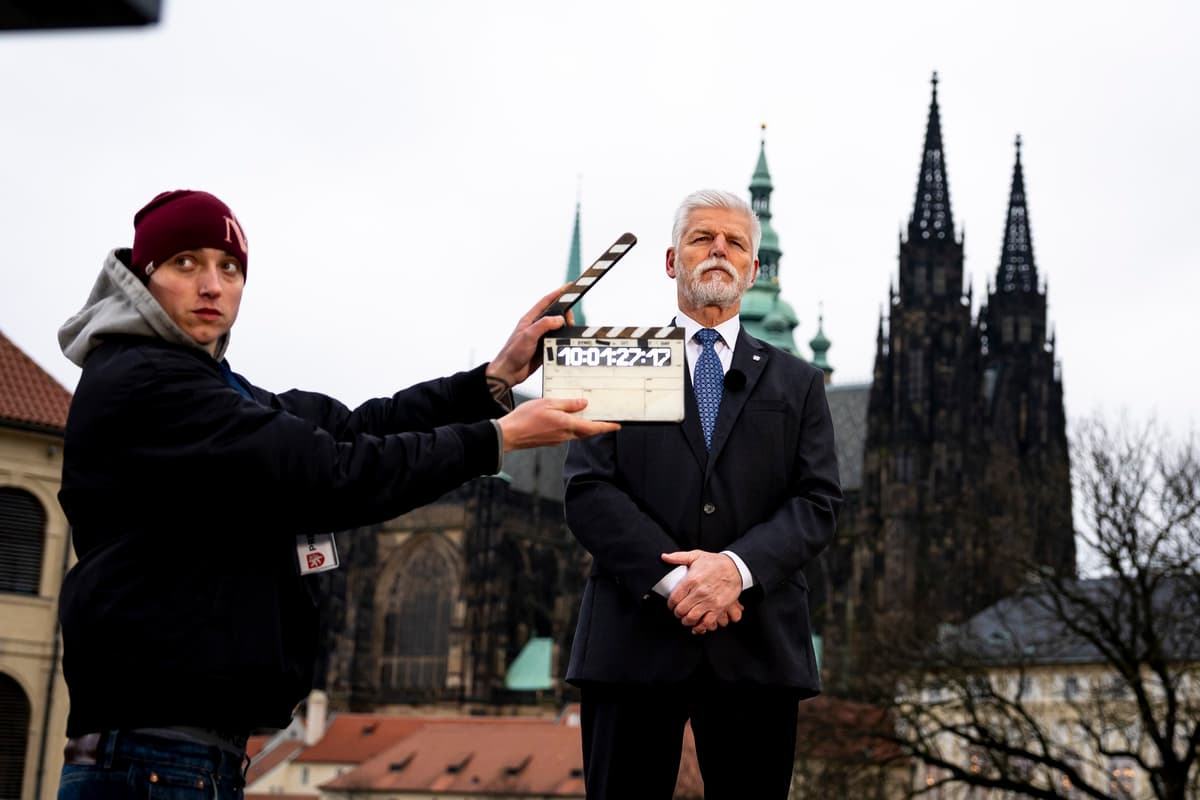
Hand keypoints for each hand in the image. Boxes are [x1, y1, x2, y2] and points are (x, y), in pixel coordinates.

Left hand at [486, 283, 575, 388]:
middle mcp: (536, 326)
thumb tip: (560, 319)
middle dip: (565, 315)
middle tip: (570, 321)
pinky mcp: (545, 348)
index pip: (546, 301)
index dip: (558, 293)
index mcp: (530, 319)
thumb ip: (544, 325)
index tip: (570, 286)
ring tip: (568, 333)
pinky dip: (564, 341)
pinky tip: (566, 344)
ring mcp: (541, 337)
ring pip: (558, 328)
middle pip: (556, 314)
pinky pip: (558, 341)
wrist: (509, 372)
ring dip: (565, 329)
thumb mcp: (528, 335)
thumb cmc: (513, 353)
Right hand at [497, 397, 618, 451]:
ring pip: (576, 433)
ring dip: (582, 426)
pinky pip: (565, 433)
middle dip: (596, 426)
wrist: (510, 434)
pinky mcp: (550, 441)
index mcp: (567, 425)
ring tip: (584, 415)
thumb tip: (583, 404)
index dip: (606, 427)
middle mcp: (565, 435)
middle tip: (604, 420)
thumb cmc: (525, 418)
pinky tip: (564, 418)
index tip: (617, 426)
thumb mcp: (548, 403)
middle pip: (586, 431)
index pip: (593, 427)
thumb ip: (568, 404)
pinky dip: (569, 426)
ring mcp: (557, 440)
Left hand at [662, 551, 743, 633]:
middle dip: (677, 613)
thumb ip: (678, 557)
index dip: (670, 604)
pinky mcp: (719, 608)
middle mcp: (699, 592)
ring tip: (686, 618)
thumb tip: (664, 557)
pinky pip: (707, 622)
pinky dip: (700, 627)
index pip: (674, 598)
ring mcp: (709, 601)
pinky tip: (697, 626)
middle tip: (678, 612)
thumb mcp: (696, 555)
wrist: (735, 567)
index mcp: (691, 580)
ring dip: (686, 621)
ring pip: (692, 618)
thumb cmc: (715, 562)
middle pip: (681, 610)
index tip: (672, 605)